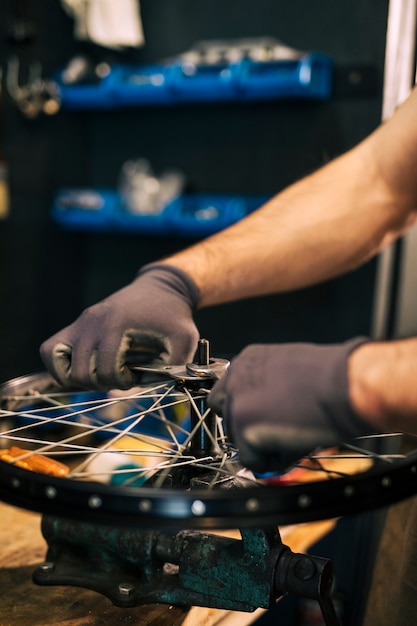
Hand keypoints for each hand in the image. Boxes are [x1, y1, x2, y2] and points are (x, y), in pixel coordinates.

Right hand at [40, 264, 199, 389]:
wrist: (160, 289)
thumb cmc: (173, 317)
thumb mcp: (185, 340)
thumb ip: (175, 366)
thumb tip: (154, 388)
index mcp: (118, 325)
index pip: (108, 370)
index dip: (122, 383)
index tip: (136, 378)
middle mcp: (93, 322)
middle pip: (82, 371)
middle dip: (102, 383)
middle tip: (121, 378)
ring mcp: (81, 322)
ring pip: (58, 361)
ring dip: (80, 377)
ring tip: (102, 374)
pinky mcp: (76, 324)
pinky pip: (50, 349)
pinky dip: (59, 366)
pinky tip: (83, 368)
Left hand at [208, 338, 376, 472]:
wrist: (345, 384)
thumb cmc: (332, 377)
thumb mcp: (290, 371)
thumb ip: (269, 388)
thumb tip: (267, 412)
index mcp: (248, 360)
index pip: (229, 392)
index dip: (247, 411)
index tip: (263, 421)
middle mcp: (236, 377)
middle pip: (227, 416)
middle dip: (249, 430)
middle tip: (279, 435)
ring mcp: (237, 402)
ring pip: (238, 440)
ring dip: (263, 446)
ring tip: (296, 436)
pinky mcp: (244, 428)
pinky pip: (250, 460)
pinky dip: (271, 463)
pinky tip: (294, 446)